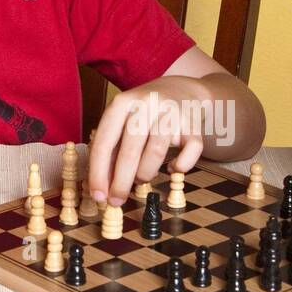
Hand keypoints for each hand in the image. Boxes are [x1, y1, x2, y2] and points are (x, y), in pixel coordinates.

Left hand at [87, 75, 208, 205]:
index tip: (98, 195)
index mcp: (122, 103)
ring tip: (142, 177)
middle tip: (116, 201)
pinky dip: (180, 166)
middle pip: (130, 151)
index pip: (104, 143)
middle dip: (121, 182)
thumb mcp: (123, 122)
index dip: (98, 173)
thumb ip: (112, 151)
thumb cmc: (145, 113)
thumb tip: (102, 188)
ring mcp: (172, 113)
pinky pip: (189, 153)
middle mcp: (146, 104)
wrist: (182, 90)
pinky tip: (172, 167)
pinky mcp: (193, 124)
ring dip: (146, 174)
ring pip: (156, 153)